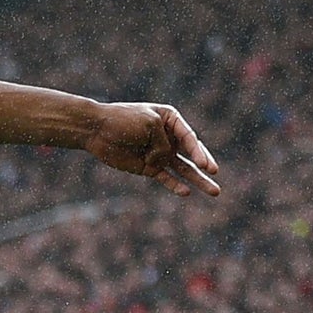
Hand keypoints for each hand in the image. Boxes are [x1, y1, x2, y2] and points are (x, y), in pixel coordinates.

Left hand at [84, 103, 220, 197]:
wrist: (96, 129)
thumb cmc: (123, 121)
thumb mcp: (148, 125)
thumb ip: (162, 145)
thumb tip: (162, 162)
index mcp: (171, 119)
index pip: (189, 137)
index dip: (198, 152)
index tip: (205, 165)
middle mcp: (169, 137)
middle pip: (192, 153)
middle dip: (204, 164)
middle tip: (214, 172)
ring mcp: (159, 154)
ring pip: (183, 169)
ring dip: (197, 180)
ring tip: (215, 192)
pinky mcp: (148, 167)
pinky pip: (166, 178)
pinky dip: (175, 185)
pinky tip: (186, 192)